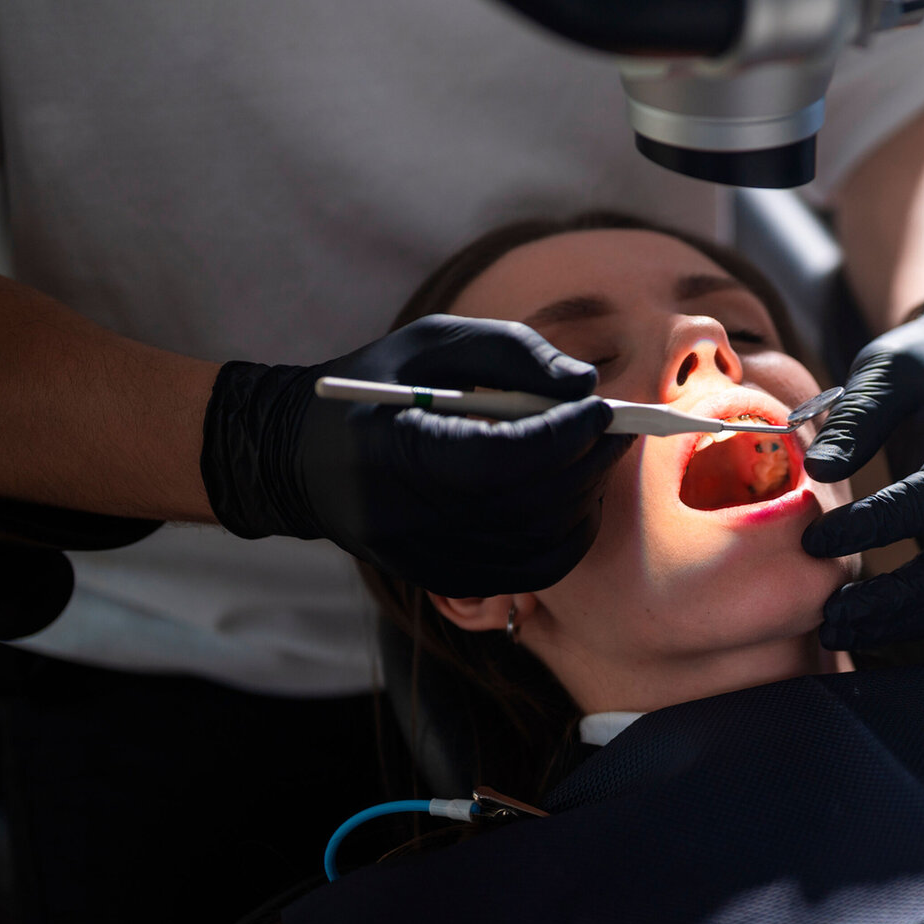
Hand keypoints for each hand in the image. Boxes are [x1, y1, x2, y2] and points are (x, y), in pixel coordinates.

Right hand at [200, 314, 632, 596]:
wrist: (306, 460)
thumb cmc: (381, 386)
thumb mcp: (433, 343)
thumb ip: (512, 351)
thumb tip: (586, 383)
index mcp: (394, 451)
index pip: (500, 460)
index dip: (563, 437)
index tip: (602, 408)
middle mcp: (408, 518)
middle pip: (529, 505)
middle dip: (587, 463)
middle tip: (617, 426)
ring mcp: (427, 560)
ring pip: (540, 545)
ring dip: (585, 497)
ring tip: (593, 454)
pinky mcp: (446, 581)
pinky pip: (532, 570)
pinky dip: (569, 532)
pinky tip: (572, 493)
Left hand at [801, 289, 923, 648]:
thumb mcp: (887, 370)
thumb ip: (857, 418)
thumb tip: (818, 470)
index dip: (875, 525)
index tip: (815, 541)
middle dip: (894, 599)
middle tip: (831, 613)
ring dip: (897, 619)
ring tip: (834, 627)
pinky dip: (907, 616)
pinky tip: (857, 623)